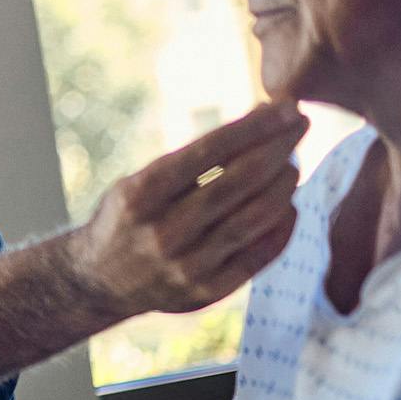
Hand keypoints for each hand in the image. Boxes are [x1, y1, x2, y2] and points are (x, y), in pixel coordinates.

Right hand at [71, 98, 305, 316]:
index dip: (255, 126)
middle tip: (301, 126)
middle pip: (239, 181)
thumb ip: (193, 160)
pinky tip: (289, 206)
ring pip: (255, 218)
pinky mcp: (207, 291)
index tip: (286, 108)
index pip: (211, 150)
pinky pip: (259, 255)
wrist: (99, 282)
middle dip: (279, 147)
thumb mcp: (143, 180)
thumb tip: (258, 121)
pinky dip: (281, 227)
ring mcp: (188, 266)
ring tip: (292, 166)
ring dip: (283, 185)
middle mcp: (165, 231)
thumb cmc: (131, 217)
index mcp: (143, 194)